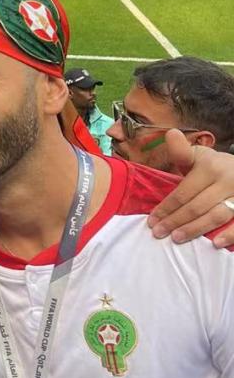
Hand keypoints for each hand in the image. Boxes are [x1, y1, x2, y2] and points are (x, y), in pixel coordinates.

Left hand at [147, 132, 233, 246]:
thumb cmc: (215, 166)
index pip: (183, 192)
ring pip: (216, 216)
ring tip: (177, 238)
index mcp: (210, 167)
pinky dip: (230, 234)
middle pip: (196, 206)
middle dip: (175, 220)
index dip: (166, 208)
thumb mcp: (199, 156)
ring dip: (196, 229)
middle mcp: (226, 180)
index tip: (152, 221)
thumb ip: (182, 151)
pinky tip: (216, 244)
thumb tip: (171, 133)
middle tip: (158, 233)